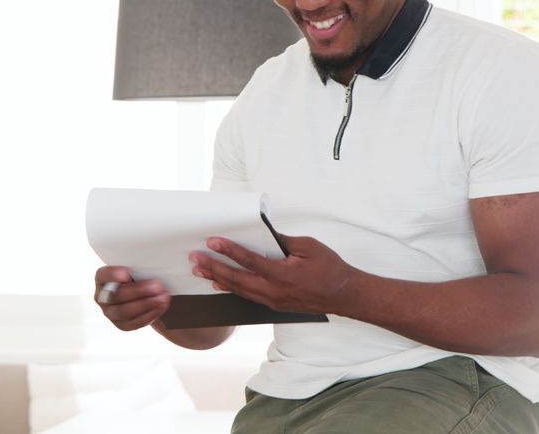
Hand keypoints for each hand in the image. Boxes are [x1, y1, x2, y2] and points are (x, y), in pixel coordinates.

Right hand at [94, 266, 170, 331]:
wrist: (147, 294)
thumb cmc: (143, 275)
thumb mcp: (141, 266)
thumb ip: (144, 263)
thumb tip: (164, 258)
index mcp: (103, 278)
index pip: (103, 275)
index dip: (113, 275)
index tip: (126, 273)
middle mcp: (102, 296)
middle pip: (117, 296)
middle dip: (139, 291)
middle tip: (157, 286)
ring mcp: (110, 313)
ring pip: (124, 311)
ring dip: (146, 304)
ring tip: (163, 298)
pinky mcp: (121, 325)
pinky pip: (133, 323)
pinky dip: (148, 315)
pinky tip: (160, 307)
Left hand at [190, 234, 357, 314]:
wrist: (344, 295)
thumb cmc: (329, 268)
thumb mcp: (308, 246)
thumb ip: (282, 241)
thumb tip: (262, 233)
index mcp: (282, 274)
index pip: (249, 260)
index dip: (228, 250)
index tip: (212, 241)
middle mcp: (273, 291)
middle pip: (236, 279)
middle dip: (213, 267)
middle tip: (194, 258)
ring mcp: (272, 301)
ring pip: (239, 289)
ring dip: (217, 279)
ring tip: (199, 270)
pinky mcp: (273, 305)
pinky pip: (247, 296)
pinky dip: (231, 288)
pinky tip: (218, 283)